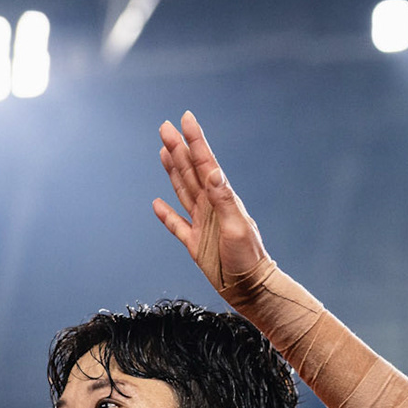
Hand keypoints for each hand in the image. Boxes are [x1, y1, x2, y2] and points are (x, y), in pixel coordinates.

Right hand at [152, 112, 273, 299]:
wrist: (250, 288)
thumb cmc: (249, 259)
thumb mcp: (237, 227)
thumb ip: (224, 200)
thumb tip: (214, 172)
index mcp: (222, 200)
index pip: (205, 164)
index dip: (195, 141)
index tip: (186, 119)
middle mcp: (211, 207)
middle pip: (190, 172)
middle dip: (178, 148)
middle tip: (165, 127)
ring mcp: (202, 224)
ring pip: (182, 190)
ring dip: (172, 171)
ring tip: (164, 152)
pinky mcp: (194, 243)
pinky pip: (176, 225)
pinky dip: (165, 214)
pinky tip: (157, 203)